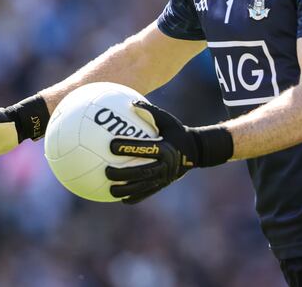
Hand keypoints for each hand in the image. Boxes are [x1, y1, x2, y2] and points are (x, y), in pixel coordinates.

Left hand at [106, 101, 232, 203]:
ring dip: (125, 190)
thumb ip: (150, 111)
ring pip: (143, 186)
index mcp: (166, 148)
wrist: (195, 151)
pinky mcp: (163, 185)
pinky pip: (147, 194)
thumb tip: (131, 102)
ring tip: (109, 189)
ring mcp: (164, 177)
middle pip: (141, 172)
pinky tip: (121, 199)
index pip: (144, 148)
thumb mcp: (167, 120)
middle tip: (106, 171)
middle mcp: (165, 165)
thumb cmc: (177, 132)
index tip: (111, 145)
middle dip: (122, 173)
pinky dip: (135, 197)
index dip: (128, 147)